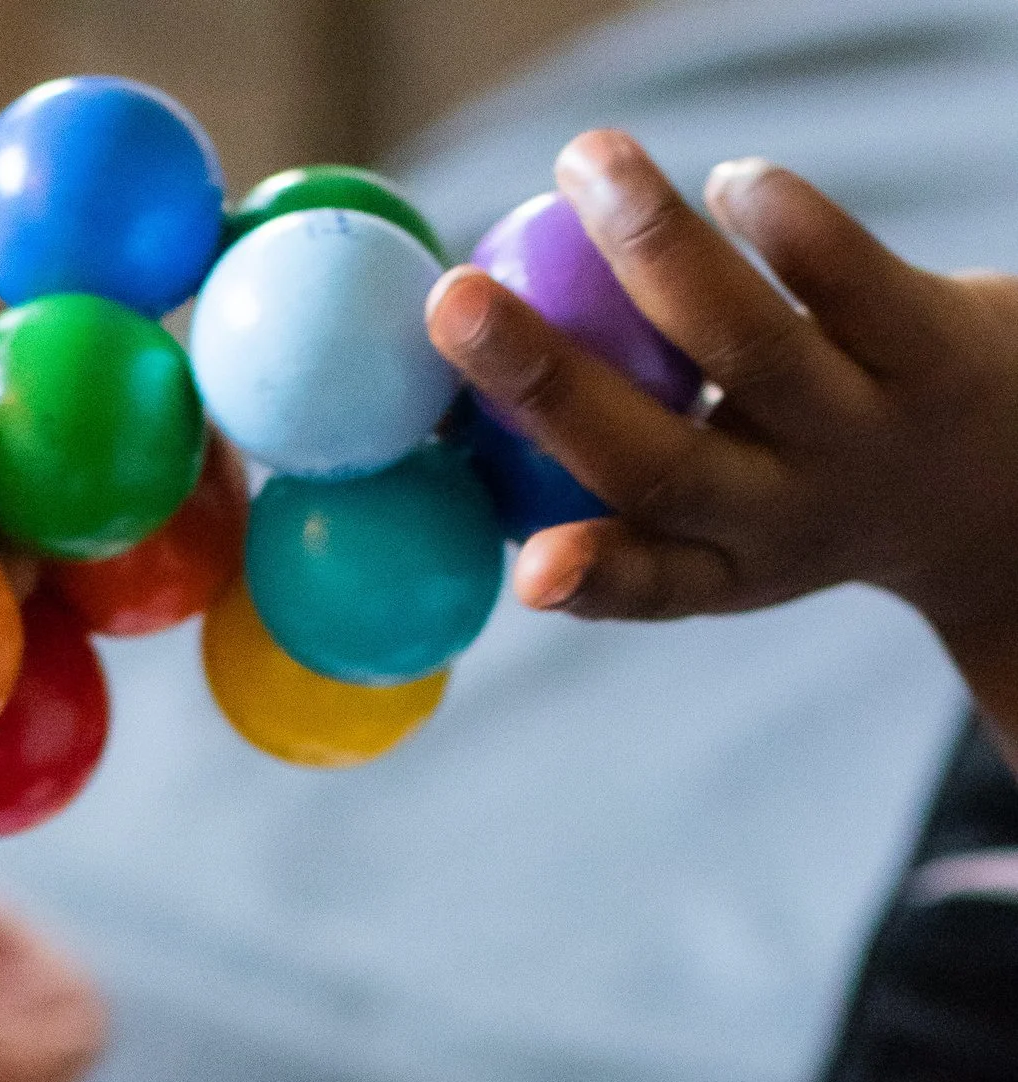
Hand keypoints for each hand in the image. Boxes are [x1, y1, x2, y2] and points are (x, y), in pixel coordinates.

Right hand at [424, 130, 1017, 690]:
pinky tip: (731, 183)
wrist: (1007, 477)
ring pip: (750, 346)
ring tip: (586, 161)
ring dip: (654, 248)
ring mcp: (863, 432)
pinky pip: (848, 276)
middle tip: (454, 299)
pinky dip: (783, 222)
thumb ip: (619, 470)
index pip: (646, 585)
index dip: (588, 580)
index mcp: (725, 570)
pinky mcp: (931, 348)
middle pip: (663, 463)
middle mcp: (789, 515)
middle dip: (550, 382)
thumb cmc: (814, 485)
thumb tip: (458, 394)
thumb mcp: (733, 518)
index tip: (530, 573)